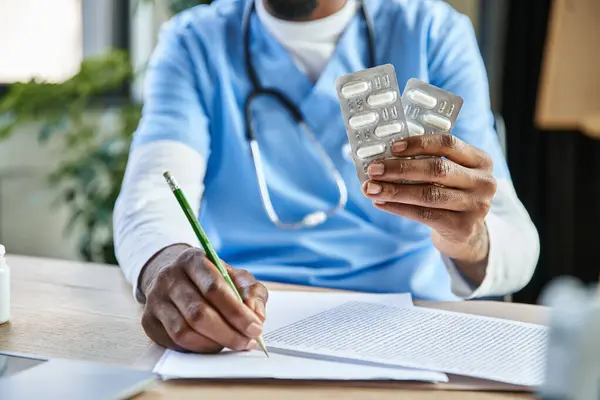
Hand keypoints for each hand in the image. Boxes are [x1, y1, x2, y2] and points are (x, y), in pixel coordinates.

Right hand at [139, 246, 267, 352]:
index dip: (237, 311)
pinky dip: (199, 348)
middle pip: (198, 313)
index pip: (214, 288)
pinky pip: (175, 342)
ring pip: (184, 331)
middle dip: (228, 333)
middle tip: (247, 342)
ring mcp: (155, 299)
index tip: (255, 327)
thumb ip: (252, 293)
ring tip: (234, 344)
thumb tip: (256, 316)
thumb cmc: (212, 279)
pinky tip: (214, 344)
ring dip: (214, 343)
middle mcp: (169, 277)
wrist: (176, 277)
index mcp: (193, 260)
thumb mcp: (236, 277)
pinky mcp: (148, 321)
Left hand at [362, 134, 496, 282]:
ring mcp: (476, 206)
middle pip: (437, 169)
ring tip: (370, 188)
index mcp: (480, 160)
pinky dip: (398, 208)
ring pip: (428, 194)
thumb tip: (383, 157)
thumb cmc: (450, 195)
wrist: (466, 234)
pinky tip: (381, 203)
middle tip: (373, 169)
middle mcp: (483, 182)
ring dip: (395, 190)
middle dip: (400, 169)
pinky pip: (424, 214)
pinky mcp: (462, 227)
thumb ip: (426, 162)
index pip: (448, 144)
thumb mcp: (450, 174)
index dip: (419, 144)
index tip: (392, 147)